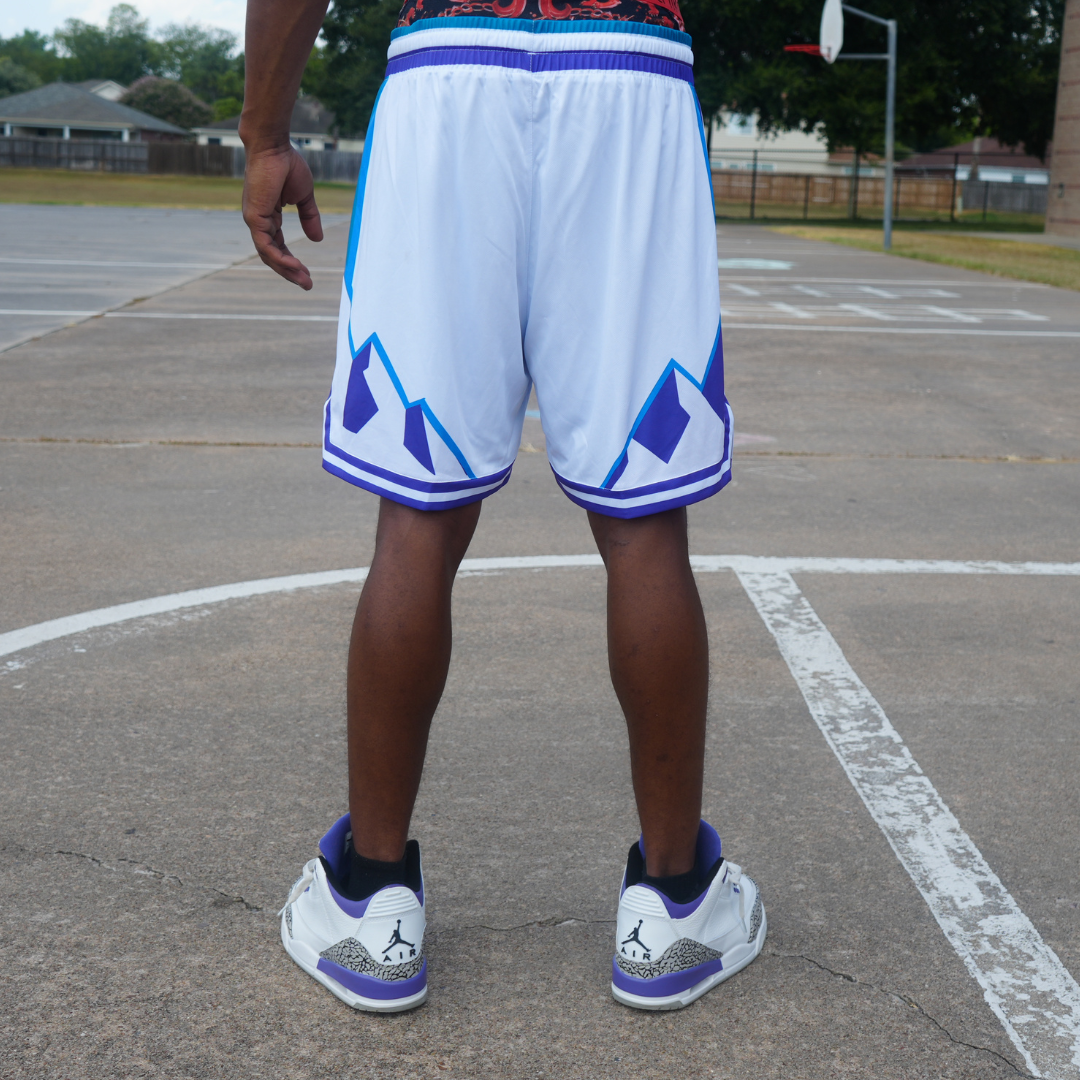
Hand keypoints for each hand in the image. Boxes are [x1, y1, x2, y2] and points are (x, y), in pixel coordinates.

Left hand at [242, 145, 322, 290]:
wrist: (274, 147)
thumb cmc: (286, 164)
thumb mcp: (304, 197)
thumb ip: (309, 217)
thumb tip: (317, 240)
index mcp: (268, 217)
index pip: (278, 247)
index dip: (292, 262)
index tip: (308, 275)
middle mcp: (258, 222)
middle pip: (272, 256)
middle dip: (290, 272)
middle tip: (307, 285)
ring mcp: (254, 221)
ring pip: (269, 255)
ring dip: (287, 270)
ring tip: (304, 280)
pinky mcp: (254, 218)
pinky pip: (266, 246)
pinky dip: (280, 259)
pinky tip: (295, 266)